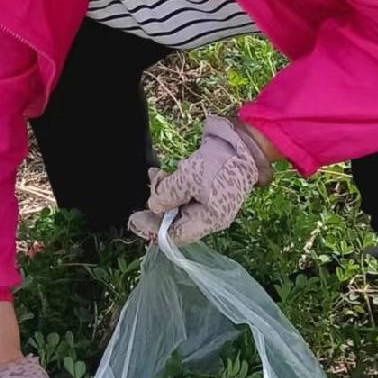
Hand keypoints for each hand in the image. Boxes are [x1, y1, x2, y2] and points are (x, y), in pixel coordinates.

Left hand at [128, 114, 272, 243]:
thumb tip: (153, 206)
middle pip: (174, 220)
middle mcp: (208, 215)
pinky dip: (171, 183)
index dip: (153, 230)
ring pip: (176, 204)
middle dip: (156, 207)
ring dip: (162, 191)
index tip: (134, 220)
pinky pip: (182, 192)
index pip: (176, 235)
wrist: (242, 141)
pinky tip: (162, 173)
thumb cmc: (219, 164)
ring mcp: (207, 201)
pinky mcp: (204, 186)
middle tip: (143, 195)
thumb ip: (168, 194)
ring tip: (156, 175)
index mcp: (209, 220)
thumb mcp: (189, 178)